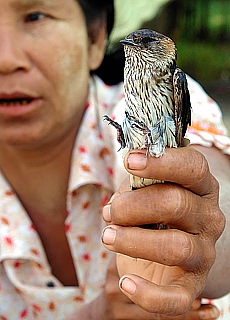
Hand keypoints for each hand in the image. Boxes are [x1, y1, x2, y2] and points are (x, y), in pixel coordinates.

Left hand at [102, 146, 224, 316]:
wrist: (161, 249)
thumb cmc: (151, 212)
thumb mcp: (144, 191)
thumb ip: (135, 187)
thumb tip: (116, 205)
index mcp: (201, 188)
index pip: (193, 167)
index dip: (161, 161)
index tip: (129, 161)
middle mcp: (209, 218)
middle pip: (175, 203)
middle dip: (132, 206)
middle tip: (111, 211)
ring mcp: (204, 252)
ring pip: (174, 246)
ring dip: (132, 240)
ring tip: (108, 236)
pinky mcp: (191, 285)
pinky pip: (177, 299)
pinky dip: (149, 295)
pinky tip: (126, 282)